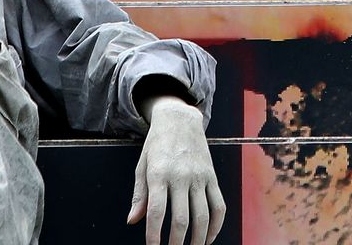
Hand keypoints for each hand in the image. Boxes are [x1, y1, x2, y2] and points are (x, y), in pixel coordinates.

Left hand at [129, 94, 223, 244]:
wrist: (180, 119)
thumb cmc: (156, 144)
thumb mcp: (142, 165)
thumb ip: (139, 195)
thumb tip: (133, 221)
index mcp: (159, 173)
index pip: (157, 211)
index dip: (154, 235)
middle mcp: (181, 175)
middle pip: (181, 218)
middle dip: (176, 243)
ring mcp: (200, 176)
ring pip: (203, 215)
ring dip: (197, 239)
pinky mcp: (212, 176)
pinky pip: (219, 206)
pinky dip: (215, 226)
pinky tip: (208, 238)